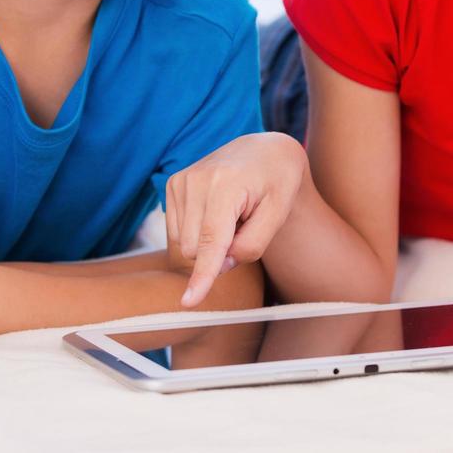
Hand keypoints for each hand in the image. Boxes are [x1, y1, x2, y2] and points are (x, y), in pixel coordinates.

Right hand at [165, 132, 306, 308]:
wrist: (265, 150)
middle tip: (245, 224)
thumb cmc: (277, 182)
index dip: (203, 275)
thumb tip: (218, 266)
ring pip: (185, 244)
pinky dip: (199, 232)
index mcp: (226, 184)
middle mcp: (196, 179)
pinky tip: (217, 211)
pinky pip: (179, 232)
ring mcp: (181, 180)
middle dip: (220, 251)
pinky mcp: (173, 184)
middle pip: (196, 249)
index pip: (212, 240)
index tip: (189, 302)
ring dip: (209, 241)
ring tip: (232, 213)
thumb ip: (252, 245)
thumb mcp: (279, 214)